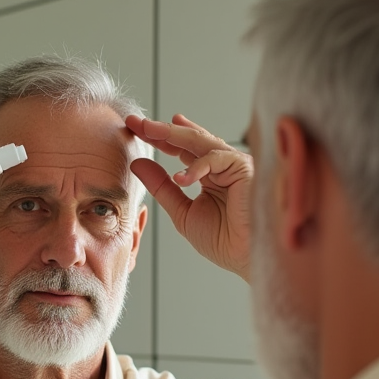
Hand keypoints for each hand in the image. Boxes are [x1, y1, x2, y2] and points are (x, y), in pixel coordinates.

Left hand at [126, 114, 252, 279]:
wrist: (245, 257)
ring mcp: (234, 164)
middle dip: (160, 129)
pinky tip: (180, 177)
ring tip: (147, 129)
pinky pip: (216, 158)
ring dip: (172, 134)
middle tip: (135, 121)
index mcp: (210, 174)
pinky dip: (196, 166)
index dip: (158, 139)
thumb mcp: (182, 212)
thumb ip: (162, 187)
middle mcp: (222, 165)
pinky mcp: (244, 167)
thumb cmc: (223, 240)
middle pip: (188, 139)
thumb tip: (138, 163)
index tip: (133, 128)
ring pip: (200, 141)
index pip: (181, 150)